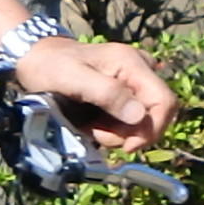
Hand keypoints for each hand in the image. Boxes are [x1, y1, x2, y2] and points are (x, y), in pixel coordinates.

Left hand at [13, 34, 177, 146]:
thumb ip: (107, 94)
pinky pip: (129, 121)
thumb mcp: (74, 79)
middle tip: (97, 132)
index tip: (127, 146)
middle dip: (129, 134)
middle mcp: (140, 71)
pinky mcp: (125, 93)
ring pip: (141, 123)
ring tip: (89, 125)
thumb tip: (139, 116)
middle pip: (154, 116)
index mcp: (133, 64)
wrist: (38, 58)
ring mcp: (133, 82)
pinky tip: (92, 123)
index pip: (165, 102)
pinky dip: (112, 129)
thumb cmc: (52, 66)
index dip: (152, 129)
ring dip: (117, 133)